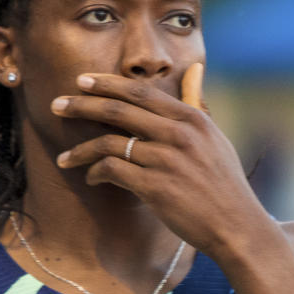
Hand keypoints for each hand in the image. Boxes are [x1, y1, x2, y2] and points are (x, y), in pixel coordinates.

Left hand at [52, 63, 267, 252]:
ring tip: (63, 158)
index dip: (107, 84)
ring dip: (81, 150)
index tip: (81, 81)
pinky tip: (90, 177)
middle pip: (118, 110)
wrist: (236, 225)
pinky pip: (112, 171)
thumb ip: (196, 101)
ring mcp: (166, 160)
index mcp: (191, 118)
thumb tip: (194, 68)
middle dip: (82, 105)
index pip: (140, 92)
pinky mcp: (155, 187)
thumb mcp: (214, 135)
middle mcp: (178, 134)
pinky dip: (95, 172)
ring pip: (109, 143)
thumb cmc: (223, 182)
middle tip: (57, 105)